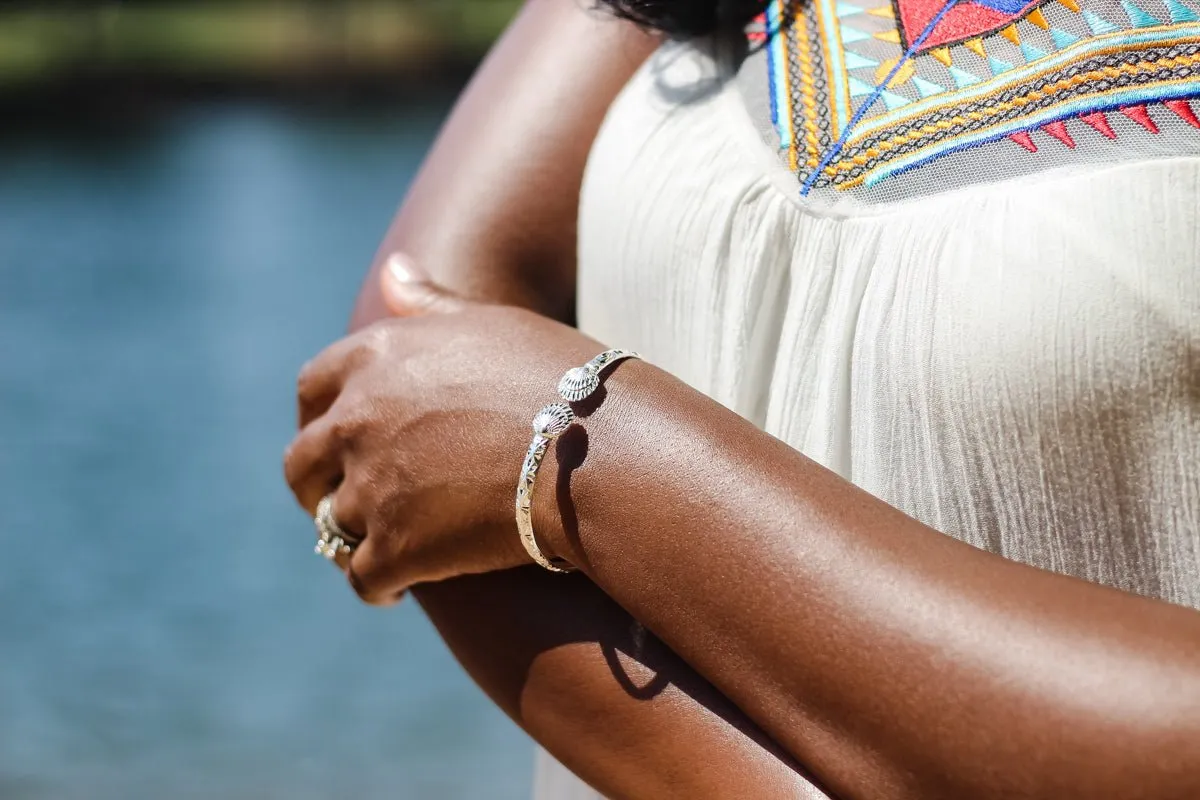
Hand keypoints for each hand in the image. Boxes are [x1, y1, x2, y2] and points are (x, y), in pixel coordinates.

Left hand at [284, 256, 603, 602]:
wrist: (597, 449)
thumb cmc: (559, 377)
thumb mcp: (489, 322)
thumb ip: (430, 303)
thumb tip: (390, 270)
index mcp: (375, 359)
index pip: (312, 388)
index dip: (317, 416)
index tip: (334, 435)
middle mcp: (357, 420)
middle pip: (302, 462)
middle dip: (315, 484)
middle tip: (339, 501)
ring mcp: (371, 488)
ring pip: (330, 525)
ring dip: (349, 537)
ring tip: (383, 546)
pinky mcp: (396, 549)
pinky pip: (362, 578)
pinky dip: (376, 586)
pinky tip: (398, 588)